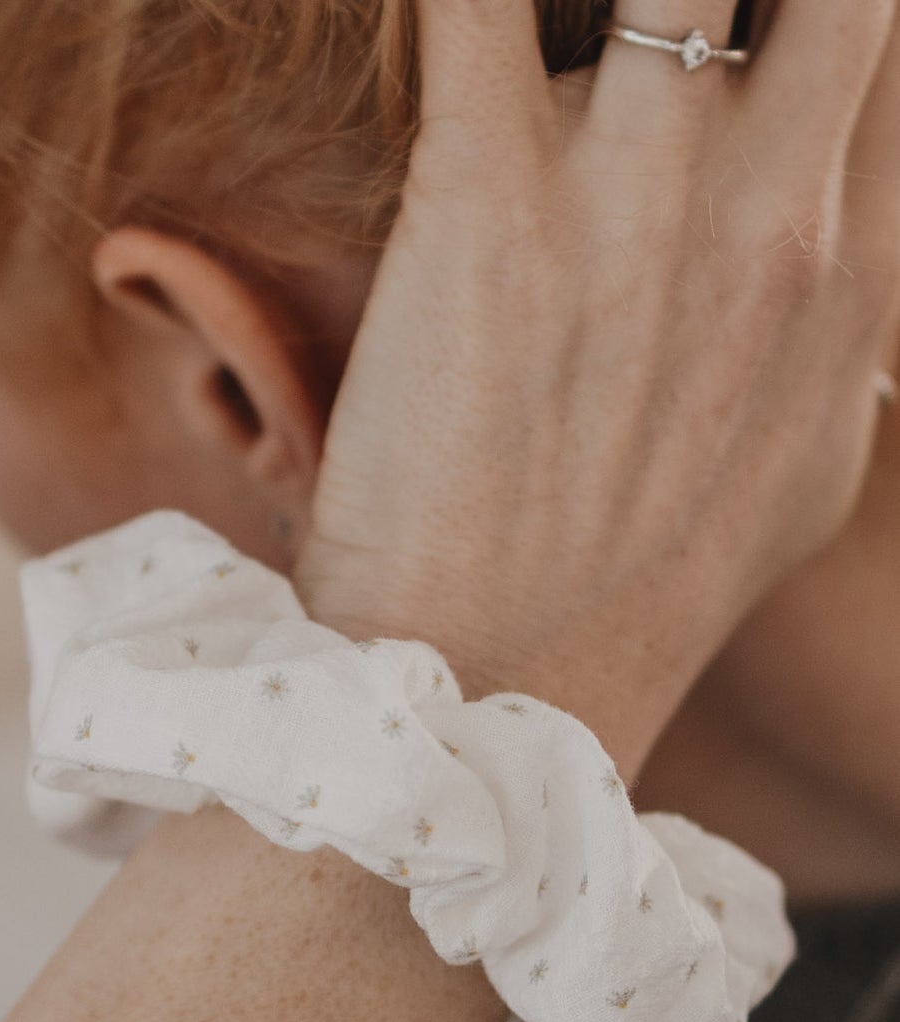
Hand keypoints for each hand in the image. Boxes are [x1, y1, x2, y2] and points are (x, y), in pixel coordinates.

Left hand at [295, 0, 899, 779]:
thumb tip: (840, 304)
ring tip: (544, 31)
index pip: (879, 35)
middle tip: (636, 21)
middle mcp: (768, 202)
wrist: (495, 681)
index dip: (809, 12)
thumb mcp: (797, 475)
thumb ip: (837, 351)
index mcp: (846, 265)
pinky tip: (439, 21)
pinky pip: (471, 6)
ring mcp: (634, 191)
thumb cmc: (633, 598)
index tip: (735, 32)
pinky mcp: (485, 206)